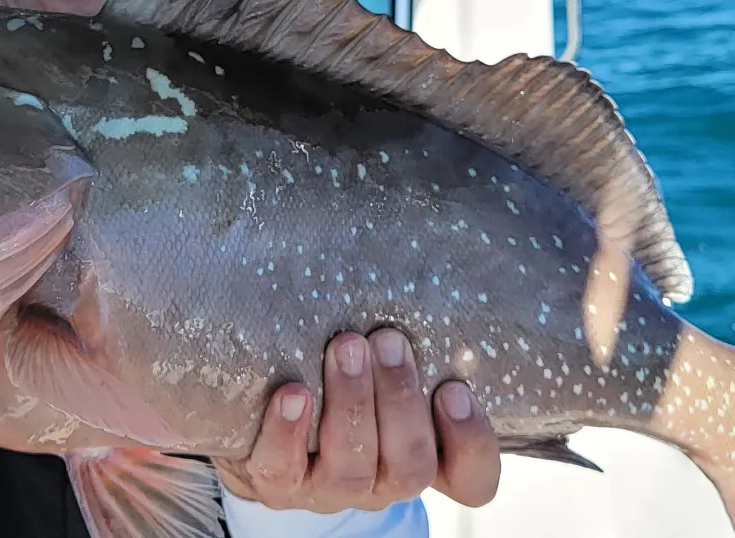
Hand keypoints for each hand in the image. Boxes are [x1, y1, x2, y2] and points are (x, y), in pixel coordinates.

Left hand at [213, 329, 500, 512]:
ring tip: (345, 348)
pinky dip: (289, 432)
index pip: (472, 479)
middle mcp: (383, 481)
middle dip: (401, 399)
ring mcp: (330, 490)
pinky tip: (293, 392)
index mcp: (424, 458)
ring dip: (352, 403)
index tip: (456, 389)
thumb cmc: (340, 374)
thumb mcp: (382, 361)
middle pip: (411, 465)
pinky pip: (283, 470)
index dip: (472, 444)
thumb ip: (406, 336)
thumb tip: (424, 243)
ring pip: (353, 467)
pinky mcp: (278, 487)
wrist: (262, 417)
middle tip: (388, 340)